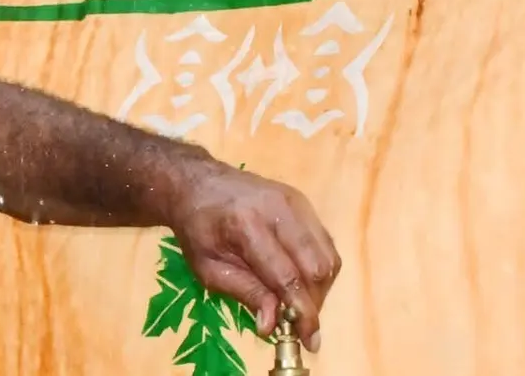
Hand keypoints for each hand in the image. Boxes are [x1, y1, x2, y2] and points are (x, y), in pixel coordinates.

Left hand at [164, 162, 339, 350]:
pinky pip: (325, 244)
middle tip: (299, 323)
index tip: (308, 340)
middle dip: (313, 302)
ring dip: (320, 289)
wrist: (198, 184)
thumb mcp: (207, 267)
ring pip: (328, 257)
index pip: (287, 276)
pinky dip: (319, 269)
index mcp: (247, 224)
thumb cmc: (197, 228)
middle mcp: (279, 209)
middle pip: (316, 268)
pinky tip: (300, 280)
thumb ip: (243, 293)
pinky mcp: (304, 203)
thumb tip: (271, 326)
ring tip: (297, 303)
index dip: (301, 312)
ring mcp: (296, 202)